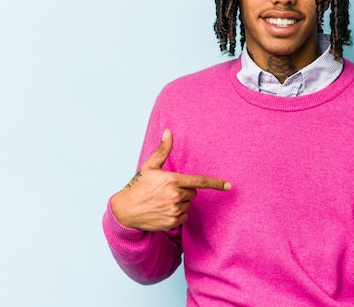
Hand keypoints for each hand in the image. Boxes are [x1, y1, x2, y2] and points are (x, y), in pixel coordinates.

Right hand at [110, 129, 231, 230]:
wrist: (125, 211)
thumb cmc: (138, 186)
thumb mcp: (150, 166)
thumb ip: (163, 150)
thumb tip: (168, 132)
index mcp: (172, 180)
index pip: (200, 181)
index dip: (216, 184)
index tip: (229, 186)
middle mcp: (175, 196)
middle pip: (193, 193)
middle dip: (184, 191)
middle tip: (167, 190)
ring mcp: (174, 210)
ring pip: (188, 205)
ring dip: (180, 203)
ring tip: (163, 201)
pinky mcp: (172, 222)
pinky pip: (184, 217)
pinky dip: (177, 214)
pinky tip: (163, 210)